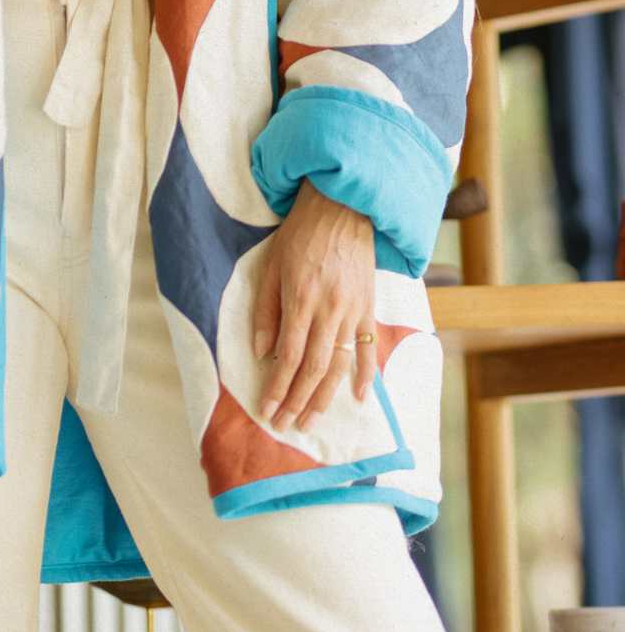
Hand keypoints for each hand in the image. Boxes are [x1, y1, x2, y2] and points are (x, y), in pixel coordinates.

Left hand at [252, 180, 375, 431]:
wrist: (341, 206)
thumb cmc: (300, 234)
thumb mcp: (272, 266)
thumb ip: (267, 311)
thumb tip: (262, 353)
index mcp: (300, 301)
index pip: (287, 358)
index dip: (277, 389)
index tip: (267, 411)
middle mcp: (328, 311)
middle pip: (313, 369)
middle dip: (297, 401)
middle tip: (286, 425)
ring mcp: (352, 311)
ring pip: (339, 365)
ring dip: (324, 397)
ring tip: (311, 419)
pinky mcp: (369, 307)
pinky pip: (368, 348)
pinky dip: (366, 376)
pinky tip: (358, 398)